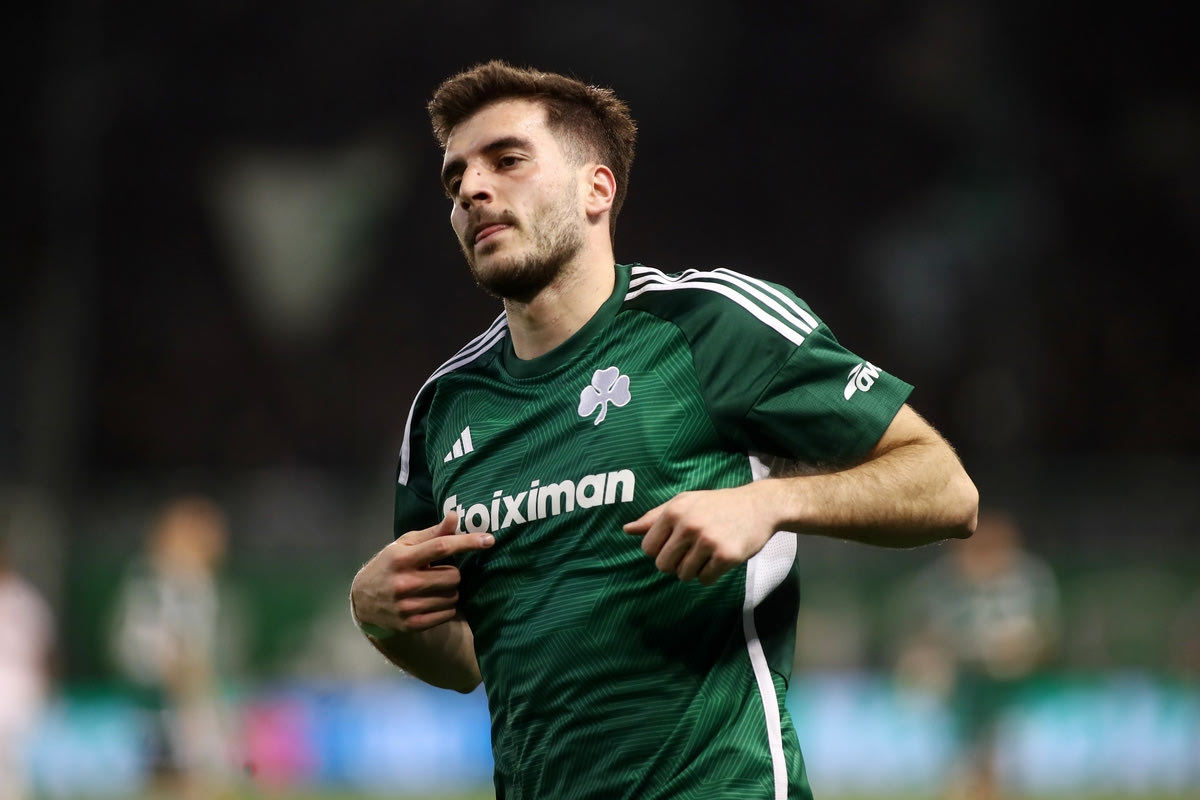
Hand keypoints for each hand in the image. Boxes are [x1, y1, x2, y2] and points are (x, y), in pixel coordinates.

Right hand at [351, 512, 493, 633]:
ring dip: (450, 590)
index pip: (441, 547)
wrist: (362, 602)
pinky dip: (446, 607)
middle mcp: (405, 582)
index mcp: (402, 558)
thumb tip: (456, 516)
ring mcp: (408, 606)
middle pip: (453, 576)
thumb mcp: (405, 545)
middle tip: (438, 572)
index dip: (467, 542)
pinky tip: (432, 601)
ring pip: (453, 596)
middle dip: (452, 573)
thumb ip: (433, 533)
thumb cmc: (389, 566)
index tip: (489, 539)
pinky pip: (448, 614)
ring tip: (433, 587)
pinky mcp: (412, 624)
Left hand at [623, 485, 777, 584]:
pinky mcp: (726, 556)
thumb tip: (627, 530)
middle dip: (675, 563)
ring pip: (683, 575)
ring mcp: (708, 541)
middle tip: (692, 551)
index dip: (660, 550)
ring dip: (694, 569)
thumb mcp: (684, 502)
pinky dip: (710, 574)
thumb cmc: (716, 504)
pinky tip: (719, 558)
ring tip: (707, 553)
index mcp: (674, 511)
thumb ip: (654, 517)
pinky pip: (705, 580)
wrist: (758, 506)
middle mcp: (689, 525)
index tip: (675, 544)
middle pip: (663, 566)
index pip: (648, 548)